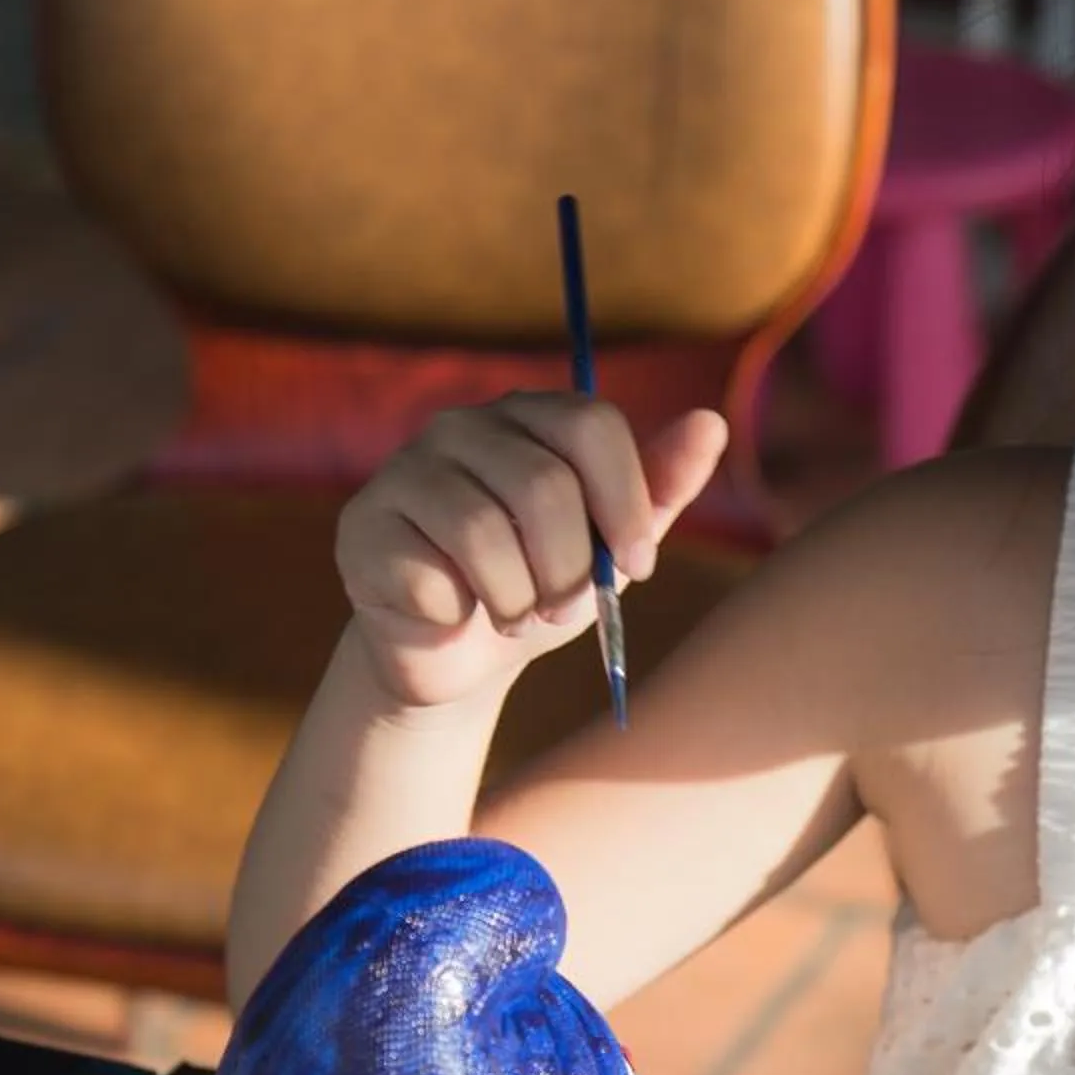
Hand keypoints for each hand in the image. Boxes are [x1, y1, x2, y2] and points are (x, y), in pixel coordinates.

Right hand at [333, 393, 729, 711]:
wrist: (460, 657)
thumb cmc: (543, 587)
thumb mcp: (613, 546)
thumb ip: (660, 488)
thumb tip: (712, 423)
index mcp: (531, 417)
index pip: (590, 424)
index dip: (625, 501)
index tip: (638, 565)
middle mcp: (462, 426)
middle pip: (543, 485)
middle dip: (569, 569)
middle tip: (565, 607)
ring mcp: (405, 469)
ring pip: (484, 533)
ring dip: (517, 599)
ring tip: (515, 615)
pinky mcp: (362, 526)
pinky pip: (430, 574)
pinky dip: (459, 614)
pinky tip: (453, 614)